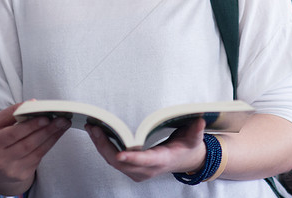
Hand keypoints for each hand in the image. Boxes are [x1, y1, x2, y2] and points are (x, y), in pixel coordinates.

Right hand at [0, 102, 70, 194]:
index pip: (13, 134)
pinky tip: (57, 134)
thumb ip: (12, 112)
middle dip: (47, 130)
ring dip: (53, 136)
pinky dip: (50, 144)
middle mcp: (1, 160)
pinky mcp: (23, 175)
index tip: (46, 117)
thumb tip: (32, 103)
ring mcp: (13, 170)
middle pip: (28, 143)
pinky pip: (39, 157)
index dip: (30, 126)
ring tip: (64, 124)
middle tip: (62, 119)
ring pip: (37, 151)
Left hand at [86, 118, 206, 181]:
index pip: (146, 161)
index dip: (133, 158)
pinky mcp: (132, 169)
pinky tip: (98, 135)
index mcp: (162, 161)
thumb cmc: (188, 147)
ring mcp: (138, 171)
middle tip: (95, 128)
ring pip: (114, 162)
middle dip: (105, 146)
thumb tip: (200, 120)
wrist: (185, 160)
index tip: (121, 154)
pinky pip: (114, 161)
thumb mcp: (194, 139)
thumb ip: (196, 131)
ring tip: (92, 128)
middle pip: (121, 162)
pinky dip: (104, 148)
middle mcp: (147, 170)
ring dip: (101, 146)